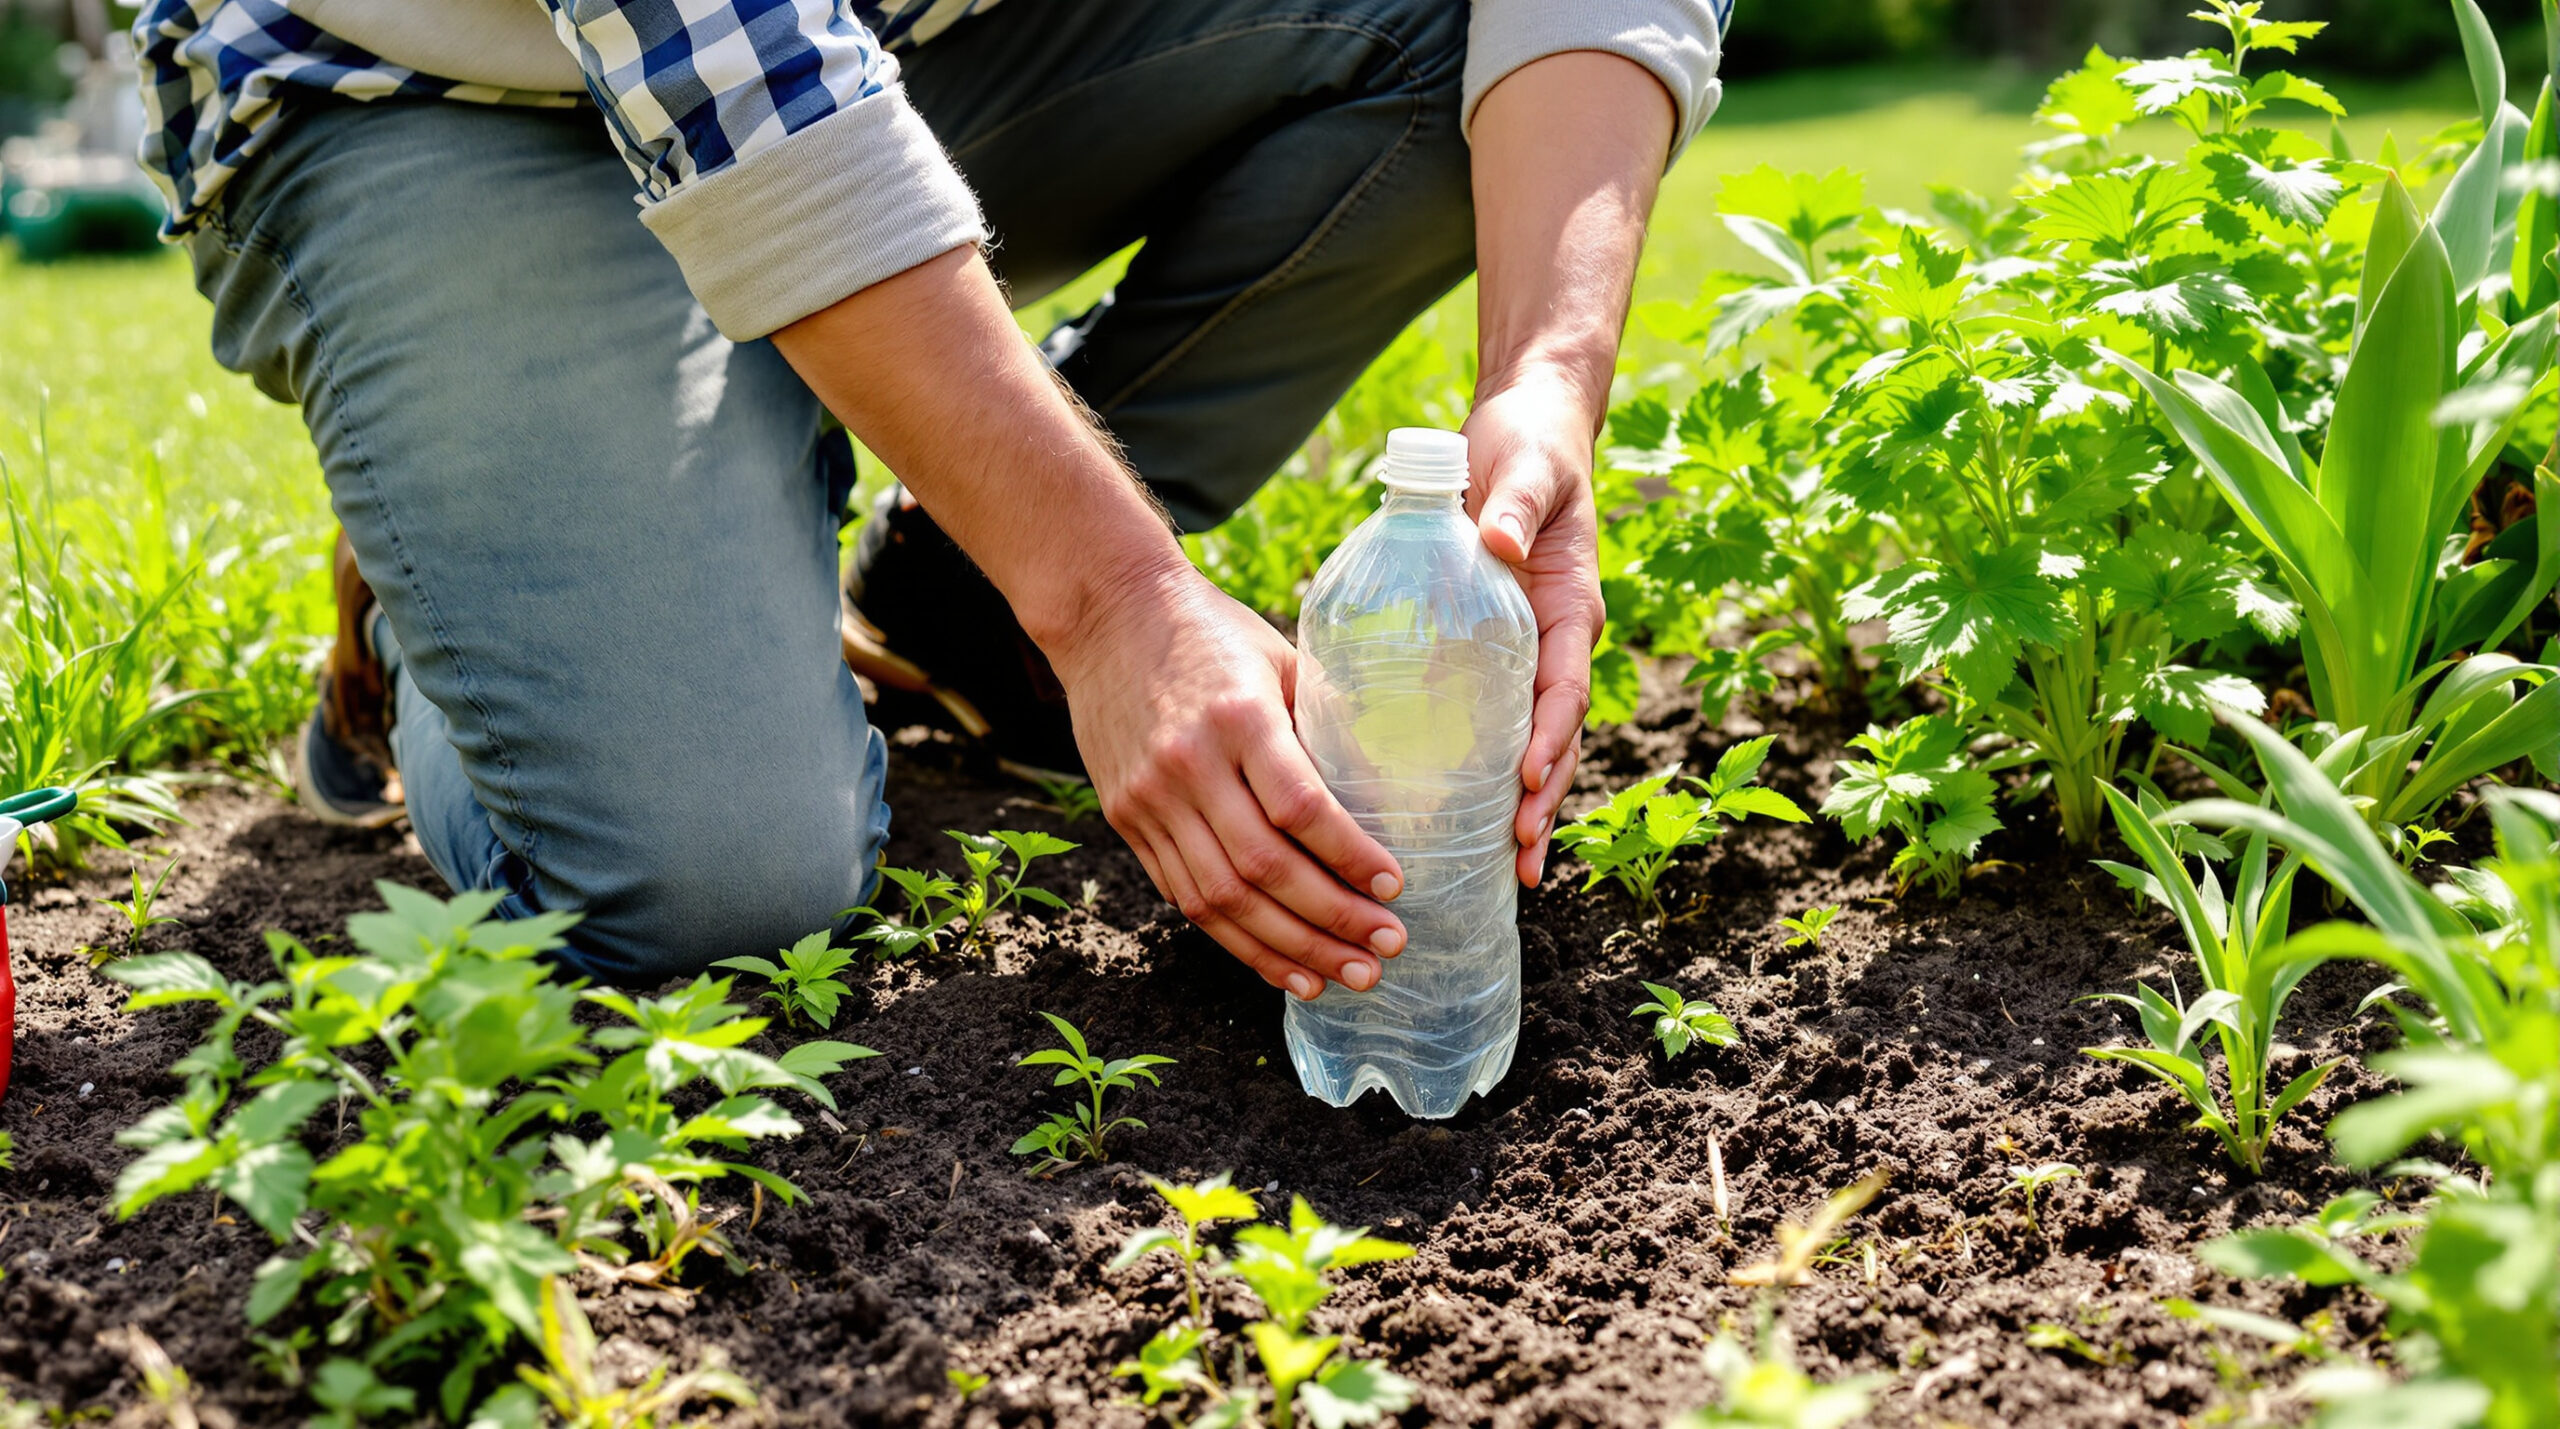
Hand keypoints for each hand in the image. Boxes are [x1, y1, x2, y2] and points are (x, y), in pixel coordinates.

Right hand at [1046, 566, 1409, 997]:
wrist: (1107, 612)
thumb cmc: (1212, 631)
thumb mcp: (1278, 659)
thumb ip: (1321, 726)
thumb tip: (1387, 799)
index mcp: (1237, 717)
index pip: (1299, 807)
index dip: (1349, 856)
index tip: (1395, 887)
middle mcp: (1188, 764)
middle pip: (1262, 867)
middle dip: (1331, 919)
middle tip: (1386, 949)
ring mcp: (1149, 798)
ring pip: (1221, 899)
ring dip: (1288, 949)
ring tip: (1343, 976)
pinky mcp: (1126, 819)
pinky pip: (1185, 897)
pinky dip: (1237, 941)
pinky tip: (1284, 966)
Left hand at [1464, 370, 1604, 886]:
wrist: (1529, 429)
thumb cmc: (1529, 446)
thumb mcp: (1524, 467)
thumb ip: (1513, 503)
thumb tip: (1497, 544)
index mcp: (1569, 606)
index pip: (1564, 686)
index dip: (1551, 736)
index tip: (1529, 778)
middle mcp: (1558, 640)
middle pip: (1558, 734)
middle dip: (1544, 799)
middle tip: (1522, 859)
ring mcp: (1533, 650)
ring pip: (1537, 739)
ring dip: (1527, 802)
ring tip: (1509, 867)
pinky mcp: (1502, 650)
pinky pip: (1504, 719)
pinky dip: (1496, 769)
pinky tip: (1469, 816)